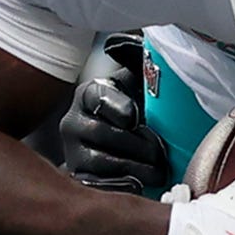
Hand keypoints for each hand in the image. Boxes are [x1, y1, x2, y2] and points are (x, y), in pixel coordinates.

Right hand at [61, 63, 169, 194]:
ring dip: (135, 169)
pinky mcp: (78, 178)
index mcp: (90, 94)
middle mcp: (73, 121)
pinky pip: (97, 185)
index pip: (99, 96)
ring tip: (159, 173)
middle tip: (162, 156)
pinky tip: (139, 186)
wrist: (119, 150)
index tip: (134, 117)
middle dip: (138, 146)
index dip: (118, 106)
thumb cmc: (136, 114)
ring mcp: (73, 152)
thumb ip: (143, 68)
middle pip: (105, 134)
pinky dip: (121, 186)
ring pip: (102, 162)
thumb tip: (143, 48)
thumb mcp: (139, 88)